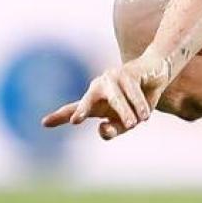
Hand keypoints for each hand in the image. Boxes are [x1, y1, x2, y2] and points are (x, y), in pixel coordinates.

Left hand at [41, 51, 171, 139]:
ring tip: (134, 124)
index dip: (59, 117)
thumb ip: (114, 129)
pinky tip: (145, 115)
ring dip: (125, 112)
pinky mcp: (127, 73)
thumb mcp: (127, 121)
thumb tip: (102, 129)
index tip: (44, 123)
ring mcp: (111, 78)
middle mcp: (98, 87)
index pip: (74, 108)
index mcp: (94, 101)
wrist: (157, 74)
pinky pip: (132, 92)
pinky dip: (139, 104)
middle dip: (83, 110)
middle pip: (88, 101)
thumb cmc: (138, 100)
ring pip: (116, 99)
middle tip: (75, 121)